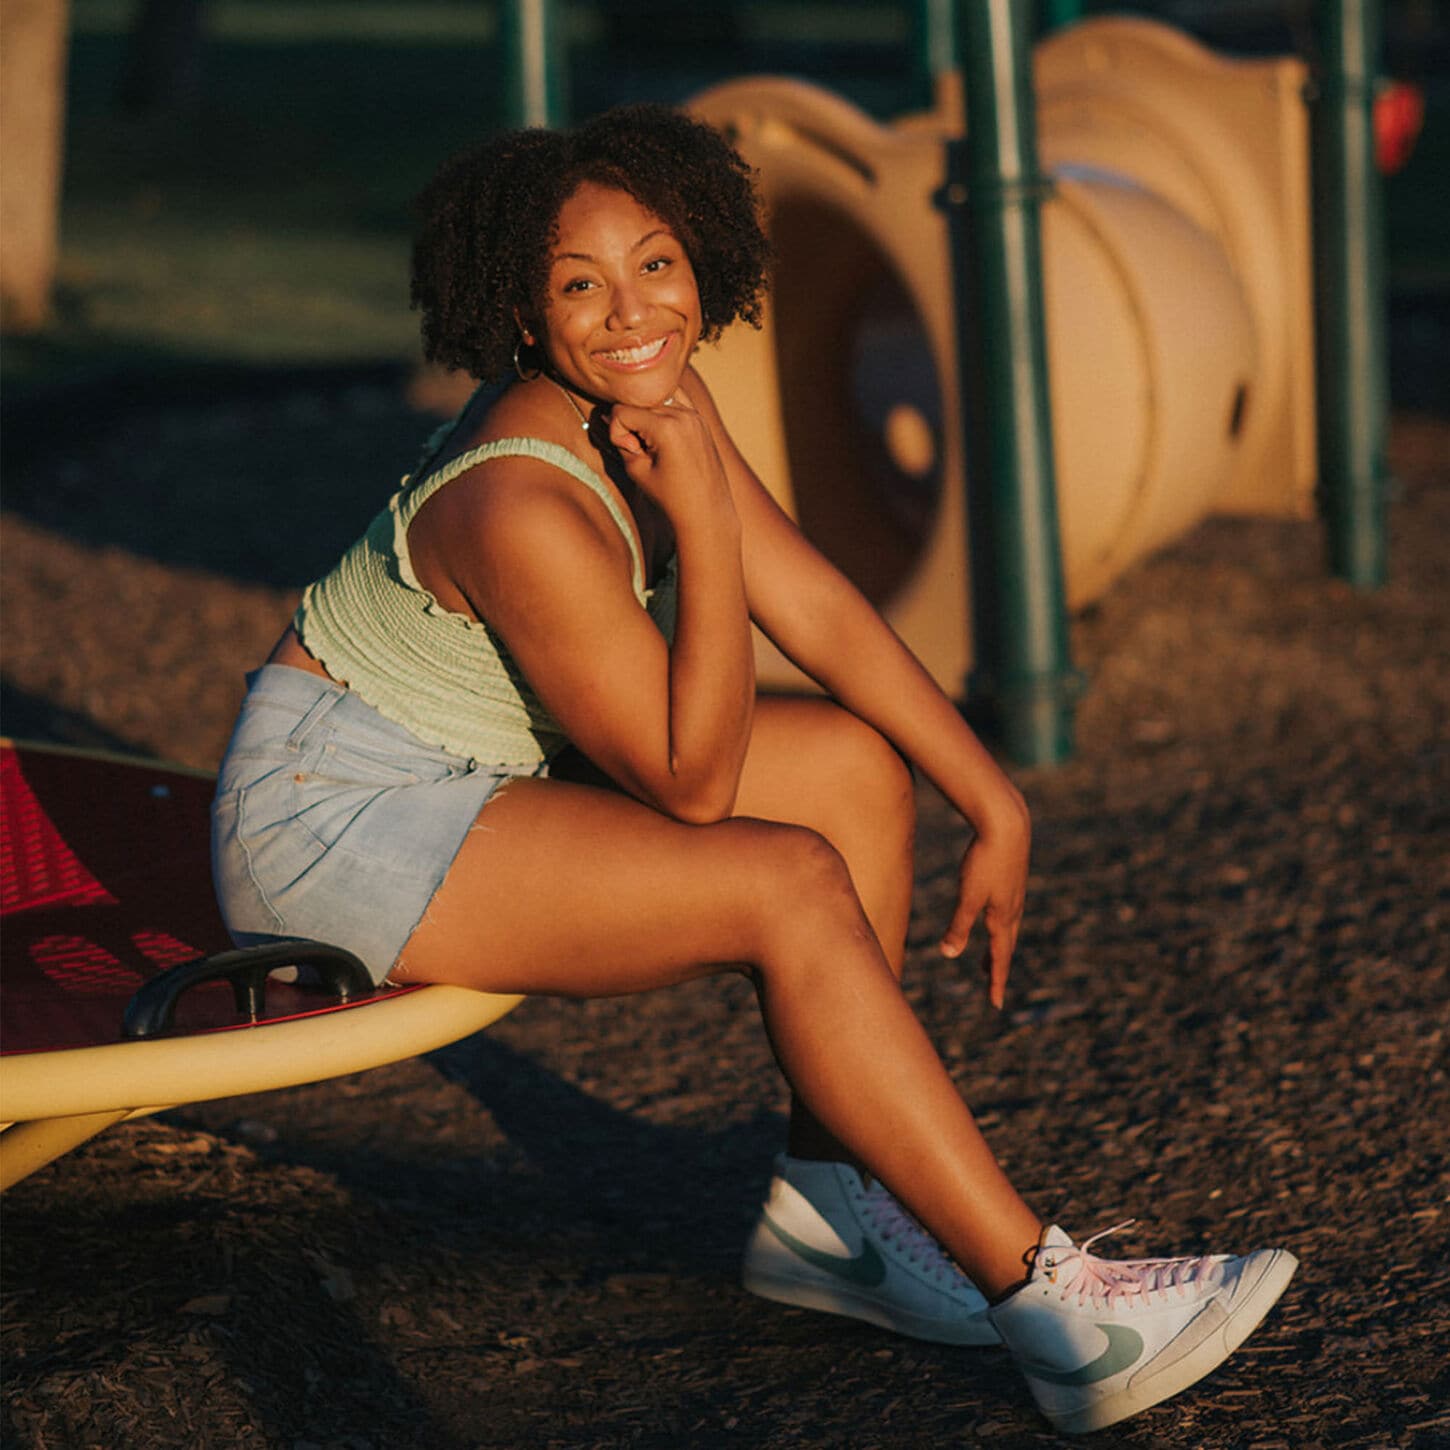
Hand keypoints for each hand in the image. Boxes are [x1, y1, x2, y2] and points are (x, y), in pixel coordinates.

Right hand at [605, 396, 729, 517]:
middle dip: (632, 424)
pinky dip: (662, 412)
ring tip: (654, 445)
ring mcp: (694, 414)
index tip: (631, 453)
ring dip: (646, 418)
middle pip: (637, 402)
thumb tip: (610, 416)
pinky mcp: (699, 419)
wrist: (707, 511)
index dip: (617, 432)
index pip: (621, 411)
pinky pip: (673, 400)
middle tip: (642, 451)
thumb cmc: (671, 497)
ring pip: (653, 399)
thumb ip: (621, 441)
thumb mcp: (637, 470)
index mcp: (666, 427)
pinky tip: (664, 436)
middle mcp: (683, 414)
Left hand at [938, 805, 1030, 1009]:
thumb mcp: (968, 896)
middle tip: (991, 984)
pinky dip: (1000, 924)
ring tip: (990, 956)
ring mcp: (1015, 893)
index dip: (997, 982)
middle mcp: (1013, 909)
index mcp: (1003, 917)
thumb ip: (959, 926)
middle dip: (997, 966)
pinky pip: (1007, 910)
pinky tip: (995, 916)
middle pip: (1005, 945)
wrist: (1007, 823)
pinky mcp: (1012, 879)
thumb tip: (948, 955)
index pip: (1000, 958)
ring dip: (998, 945)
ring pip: (1007, 927)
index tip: (996, 1004)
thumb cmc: (985, 860)